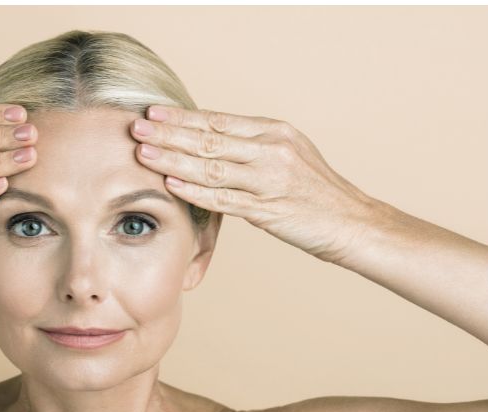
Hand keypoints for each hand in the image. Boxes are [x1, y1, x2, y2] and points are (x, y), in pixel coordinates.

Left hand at [129, 106, 378, 263]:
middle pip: (209, 139)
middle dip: (169, 133)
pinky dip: (195, 192)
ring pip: (211, 167)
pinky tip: (171, 184)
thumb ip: (252, 146)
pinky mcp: (268, 210)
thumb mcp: (289, 154)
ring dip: (174, 159)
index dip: (183, 117)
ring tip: (144, 153)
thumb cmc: (316, 191)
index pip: (218, 120)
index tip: (153, 112)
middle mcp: (271, 150)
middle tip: (136, 128)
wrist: (351, 222)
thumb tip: (209, 140)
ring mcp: (269, 180)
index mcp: (274, 131)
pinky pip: (223, 199)